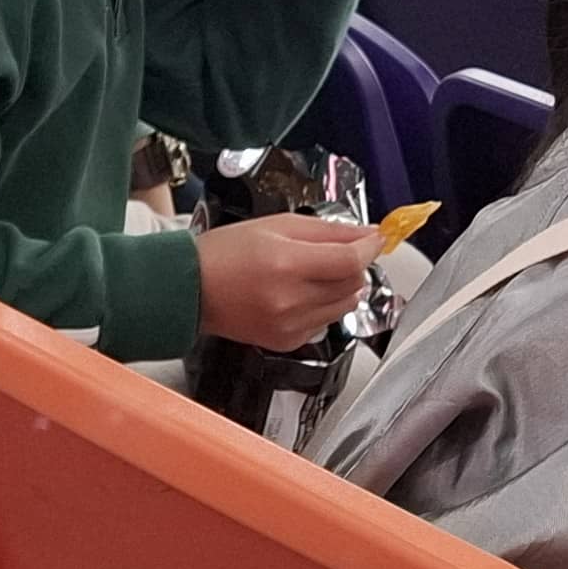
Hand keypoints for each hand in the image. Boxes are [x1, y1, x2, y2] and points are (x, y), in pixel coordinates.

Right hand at [196, 211, 378, 350]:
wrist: (191, 290)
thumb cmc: (226, 253)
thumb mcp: (278, 226)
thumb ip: (327, 230)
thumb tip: (366, 233)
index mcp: (287, 265)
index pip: (350, 260)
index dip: (370, 247)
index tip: (376, 237)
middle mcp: (290, 300)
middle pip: (353, 284)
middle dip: (353, 265)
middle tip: (335, 252)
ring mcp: (289, 326)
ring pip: (344, 305)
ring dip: (341, 286)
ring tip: (313, 273)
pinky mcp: (286, 342)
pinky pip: (325, 323)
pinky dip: (322, 307)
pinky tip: (297, 294)